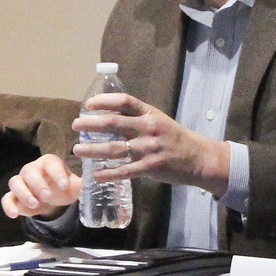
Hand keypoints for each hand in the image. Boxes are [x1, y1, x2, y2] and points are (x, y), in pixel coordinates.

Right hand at [1, 152, 82, 218]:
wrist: (52, 198)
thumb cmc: (63, 187)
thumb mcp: (75, 187)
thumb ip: (82, 185)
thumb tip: (96, 183)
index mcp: (49, 163)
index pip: (50, 163)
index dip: (56, 173)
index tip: (64, 186)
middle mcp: (33, 170)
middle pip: (29, 171)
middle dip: (37, 183)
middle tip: (47, 196)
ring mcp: (21, 182)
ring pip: (15, 182)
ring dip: (23, 193)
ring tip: (34, 205)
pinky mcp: (14, 196)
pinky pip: (6, 198)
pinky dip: (8, 206)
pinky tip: (14, 215)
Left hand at [68, 92, 229, 190]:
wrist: (199, 158)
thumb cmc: (175, 139)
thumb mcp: (159, 121)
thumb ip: (138, 118)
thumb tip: (108, 116)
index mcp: (150, 114)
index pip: (124, 101)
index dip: (104, 101)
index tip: (88, 105)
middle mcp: (148, 128)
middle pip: (113, 123)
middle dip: (90, 124)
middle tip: (75, 125)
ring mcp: (149, 148)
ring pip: (114, 148)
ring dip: (92, 150)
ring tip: (77, 150)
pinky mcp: (151, 168)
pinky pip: (125, 171)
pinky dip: (108, 173)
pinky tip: (95, 174)